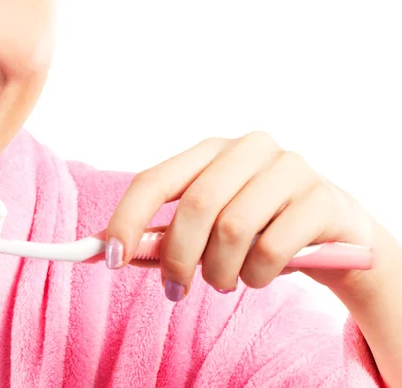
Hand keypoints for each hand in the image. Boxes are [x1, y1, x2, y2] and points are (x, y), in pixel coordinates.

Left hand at [105, 131, 373, 300]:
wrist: (328, 227)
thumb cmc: (256, 226)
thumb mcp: (207, 226)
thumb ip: (164, 235)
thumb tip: (113, 250)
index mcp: (210, 150)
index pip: (155, 179)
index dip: (128, 219)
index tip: (111, 258)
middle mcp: (248, 149)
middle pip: (197, 205)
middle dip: (178, 258)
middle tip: (175, 289)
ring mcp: (289, 168)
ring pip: (234, 230)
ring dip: (220, 272)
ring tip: (224, 281)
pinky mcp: (320, 198)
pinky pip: (272, 250)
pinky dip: (256, 276)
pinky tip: (257, 275)